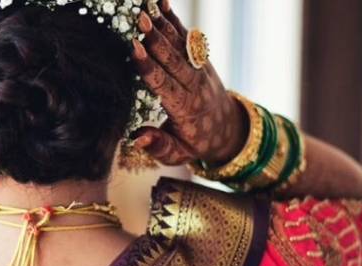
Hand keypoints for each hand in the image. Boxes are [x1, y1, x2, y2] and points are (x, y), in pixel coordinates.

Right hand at [130, 0, 246, 165]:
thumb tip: (138, 138)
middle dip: (155, 39)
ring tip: (146, 6)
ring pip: (179, 43)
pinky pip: (185, 37)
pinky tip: (161, 2)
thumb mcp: (178, 154)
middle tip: (138, 19)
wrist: (227, 128)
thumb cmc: (195, 143)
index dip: (149, 67)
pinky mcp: (200, 59)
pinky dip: (173, 19)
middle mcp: (194, 84)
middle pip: (172, 59)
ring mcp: (199, 68)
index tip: (134, 49)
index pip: (164, 84)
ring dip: (162, 24)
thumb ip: (159, 146)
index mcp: (185, 108)